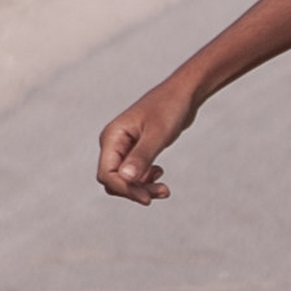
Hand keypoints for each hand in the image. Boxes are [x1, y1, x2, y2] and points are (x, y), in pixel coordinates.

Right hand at [96, 76, 197, 203]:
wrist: (184, 93)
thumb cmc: (170, 108)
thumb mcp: (158, 134)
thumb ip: (142, 156)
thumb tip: (125, 179)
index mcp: (112, 137)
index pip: (107, 174)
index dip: (124, 189)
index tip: (147, 198)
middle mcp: (114, 142)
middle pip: (114, 180)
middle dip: (135, 190)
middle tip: (162, 192)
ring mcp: (124, 146)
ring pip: (124, 178)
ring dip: (142, 187)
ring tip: (164, 189)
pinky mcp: (136, 148)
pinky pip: (134, 172)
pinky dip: (145, 179)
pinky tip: (159, 172)